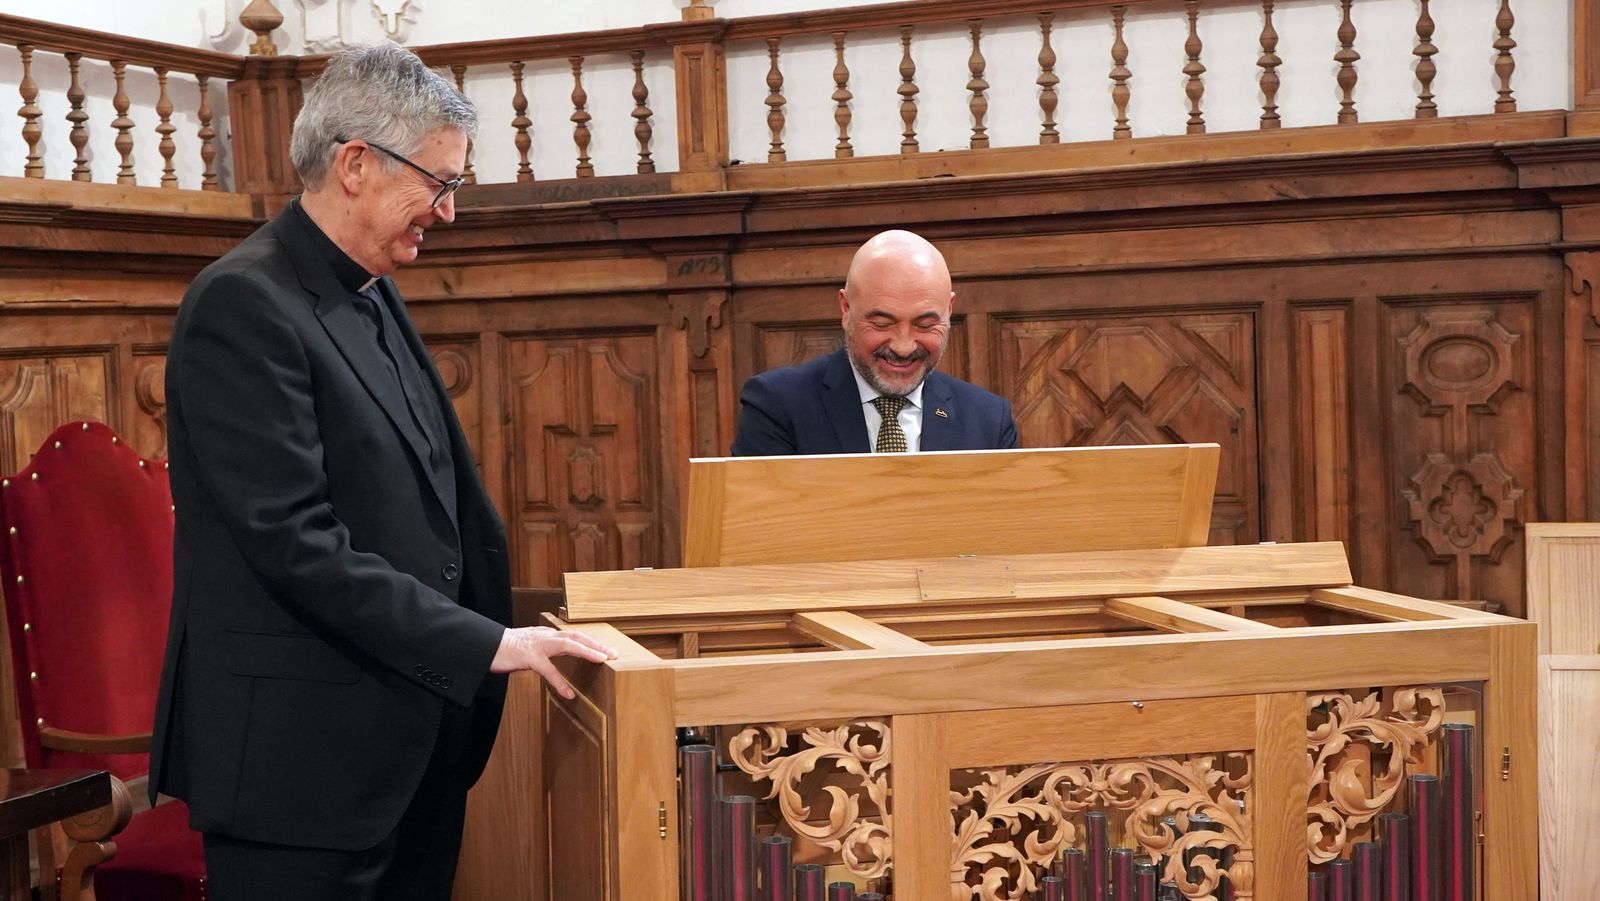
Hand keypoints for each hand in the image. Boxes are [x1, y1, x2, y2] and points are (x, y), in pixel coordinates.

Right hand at [490, 626, 616, 698]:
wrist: (484, 646)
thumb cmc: (506, 650)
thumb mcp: (530, 648)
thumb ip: (545, 652)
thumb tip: (559, 659)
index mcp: (546, 635)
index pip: (574, 635)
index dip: (591, 642)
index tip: (607, 649)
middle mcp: (545, 636)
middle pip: (576, 636)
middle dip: (596, 644)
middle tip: (614, 653)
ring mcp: (537, 645)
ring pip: (567, 645)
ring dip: (587, 651)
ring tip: (603, 660)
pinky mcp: (528, 657)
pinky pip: (548, 670)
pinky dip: (560, 682)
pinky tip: (569, 694)